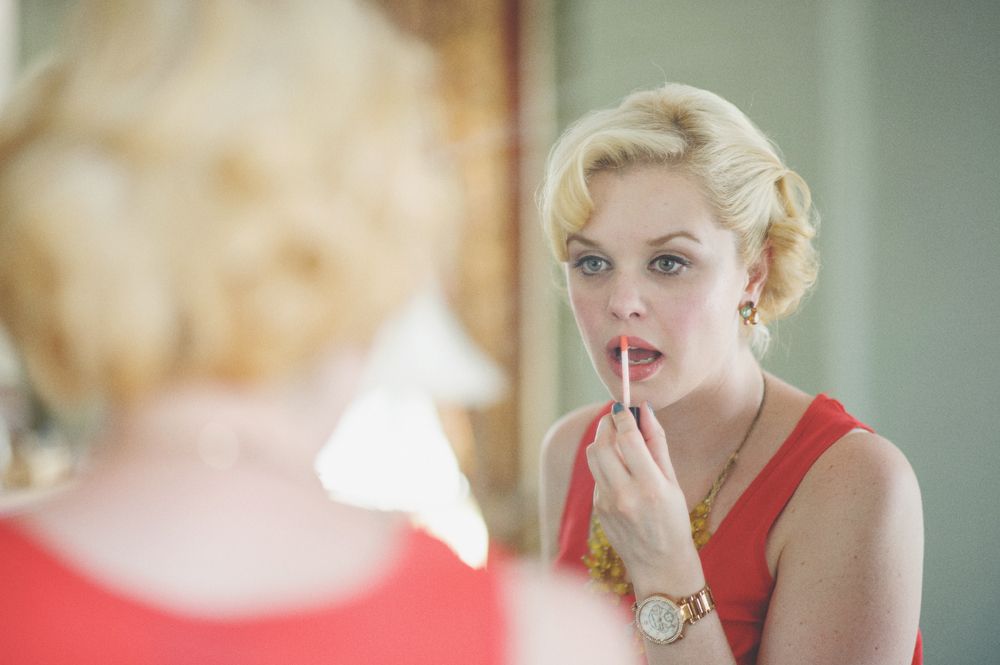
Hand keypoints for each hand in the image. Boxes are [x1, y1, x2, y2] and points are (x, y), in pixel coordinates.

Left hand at [586, 402, 701, 591]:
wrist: (660, 565)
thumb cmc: (673, 521)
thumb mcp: (673, 482)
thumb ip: (657, 444)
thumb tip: (646, 411)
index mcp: (650, 487)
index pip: (627, 439)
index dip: (622, 417)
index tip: (623, 406)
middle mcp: (625, 495)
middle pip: (602, 444)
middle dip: (607, 424)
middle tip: (616, 418)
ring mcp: (607, 503)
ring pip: (593, 456)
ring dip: (602, 441)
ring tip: (617, 439)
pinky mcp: (598, 508)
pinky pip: (596, 475)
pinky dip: (605, 464)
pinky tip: (620, 470)